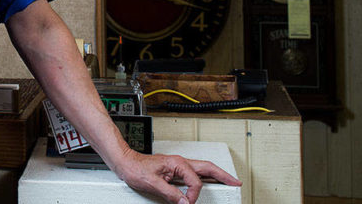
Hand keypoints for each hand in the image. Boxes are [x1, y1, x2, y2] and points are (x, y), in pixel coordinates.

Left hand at [116, 151, 240, 203]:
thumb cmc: (136, 169)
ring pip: (203, 168)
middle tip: (236, 182)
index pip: (195, 182)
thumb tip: (186, 202)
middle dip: (223, 175)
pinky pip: (195, 173)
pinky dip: (205, 177)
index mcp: (177, 163)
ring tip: (228, 181)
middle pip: (207, 167)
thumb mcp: (152, 183)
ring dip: (217, 174)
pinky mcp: (175, 170)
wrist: (125, 162)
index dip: (193, 195)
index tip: (187, 203)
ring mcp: (178, 165)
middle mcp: (180, 162)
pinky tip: (209, 181)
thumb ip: (171, 194)